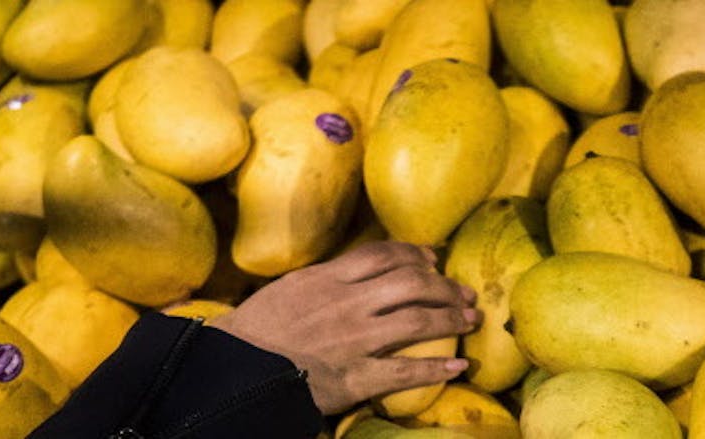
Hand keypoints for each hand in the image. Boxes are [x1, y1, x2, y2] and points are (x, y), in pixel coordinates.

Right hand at [210, 241, 479, 414]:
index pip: (383, 255)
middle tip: (464, 293)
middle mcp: (346, 303)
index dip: (415, 254)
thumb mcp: (288, 289)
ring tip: (470, 321)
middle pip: (411, 283)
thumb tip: (353, 270)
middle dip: (445, 286)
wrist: (235, 371)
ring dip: (451, 319)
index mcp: (327, 278)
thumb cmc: (256, 330)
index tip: (432, 259)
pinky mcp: (355, 376)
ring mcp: (354, 340)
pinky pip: (405, 372)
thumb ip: (325, 279)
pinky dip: (435, 369)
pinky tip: (457, 367)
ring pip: (417, 321)